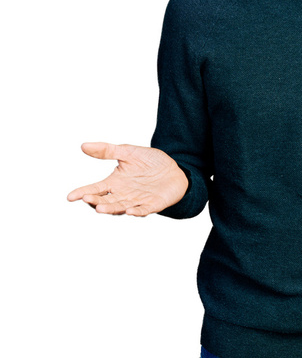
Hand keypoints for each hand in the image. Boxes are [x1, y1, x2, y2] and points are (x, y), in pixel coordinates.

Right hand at [67, 143, 188, 215]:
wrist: (175, 168)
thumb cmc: (150, 162)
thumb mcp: (128, 152)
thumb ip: (108, 150)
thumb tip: (83, 145)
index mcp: (116, 182)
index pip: (96, 189)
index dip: (83, 192)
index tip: (70, 197)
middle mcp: (124, 194)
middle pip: (106, 201)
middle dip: (96, 201)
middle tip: (87, 198)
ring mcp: (138, 200)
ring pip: (121, 207)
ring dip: (111, 209)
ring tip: (100, 208)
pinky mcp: (153, 204)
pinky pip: (143, 210)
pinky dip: (136, 211)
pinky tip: (129, 211)